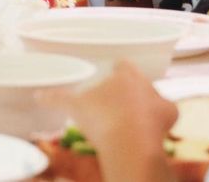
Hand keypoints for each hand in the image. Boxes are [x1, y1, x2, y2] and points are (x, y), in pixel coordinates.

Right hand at [37, 61, 177, 175]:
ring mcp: (159, 99)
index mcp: (122, 75)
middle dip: (129, 88)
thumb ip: (56, 97)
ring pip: (153, 95)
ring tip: (131, 117)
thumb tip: (37, 94)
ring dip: (144, 103)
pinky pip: (167, 113)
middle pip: (138, 80)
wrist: (130, 144)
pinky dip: (160, 119)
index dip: (115, 70)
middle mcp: (144, 83)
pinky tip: (150, 126)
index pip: (122, 64)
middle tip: (115, 101)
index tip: (109, 75)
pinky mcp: (170, 116)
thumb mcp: (74, 107)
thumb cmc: (101, 120)